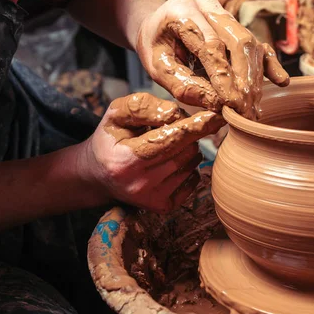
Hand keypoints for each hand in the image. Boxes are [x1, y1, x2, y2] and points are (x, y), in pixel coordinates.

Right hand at [81, 92, 223, 211]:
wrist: (97, 174)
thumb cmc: (111, 138)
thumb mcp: (116, 113)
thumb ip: (143, 107)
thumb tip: (175, 113)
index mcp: (125, 160)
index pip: (170, 140)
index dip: (195, 126)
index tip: (215, 116)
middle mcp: (139, 184)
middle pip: (185, 152)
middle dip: (189, 134)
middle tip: (176, 128)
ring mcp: (152, 198)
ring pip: (191, 165)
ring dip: (189, 149)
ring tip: (169, 145)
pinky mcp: (163, 207)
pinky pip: (193, 181)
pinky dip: (189, 167)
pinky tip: (172, 162)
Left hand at [135, 0, 289, 119]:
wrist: (156, 25)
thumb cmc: (155, 46)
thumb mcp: (157, 67)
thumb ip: (182, 84)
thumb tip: (216, 105)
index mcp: (183, 10)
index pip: (211, 44)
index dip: (224, 76)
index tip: (229, 104)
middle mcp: (210, 7)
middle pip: (239, 41)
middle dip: (245, 79)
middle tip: (245, 110)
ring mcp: (226, 15)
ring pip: (251, 45)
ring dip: (255, 79)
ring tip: (253, 109)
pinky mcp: (237, 27)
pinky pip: (257, 44)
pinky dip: (269, 64)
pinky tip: (280, 81)